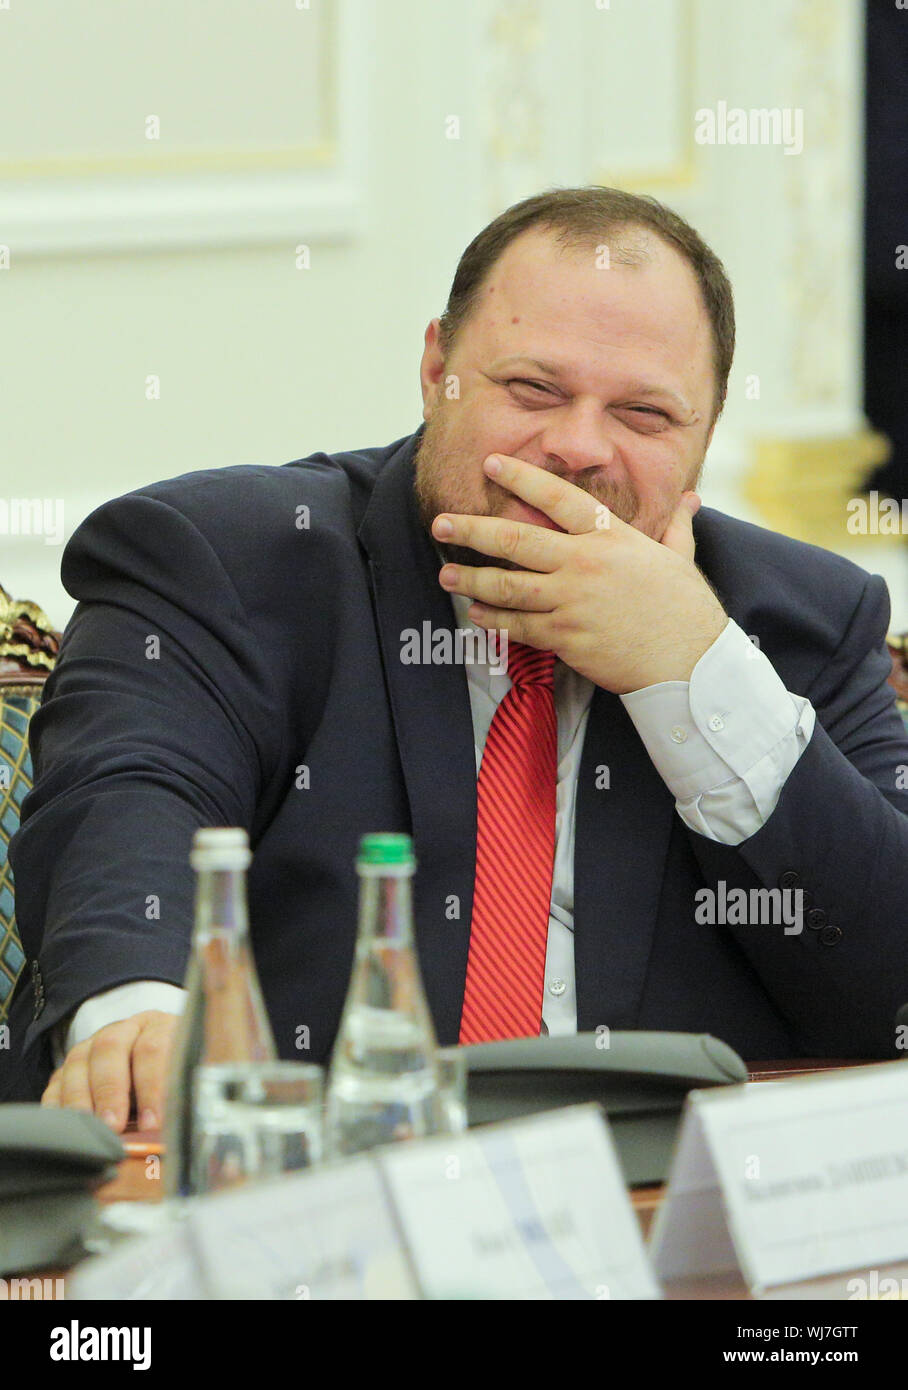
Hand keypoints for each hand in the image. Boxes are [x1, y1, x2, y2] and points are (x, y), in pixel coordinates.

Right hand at [41, 1010, 179, 1133]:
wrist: (154, 1064)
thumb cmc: (174, 1076)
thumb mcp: (185, 1079)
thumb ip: (181, 1098)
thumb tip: (174, 1131)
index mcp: (158, 1027)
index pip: (153, 1047)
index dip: (151, 1085)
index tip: (152, 1122)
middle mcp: (123, 1030)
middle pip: (110, 1048)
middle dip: (111, 1090)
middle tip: (114, 1125)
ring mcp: (92, 1046)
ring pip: (78, 1063)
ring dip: (82, 1100)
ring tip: (89, 1131)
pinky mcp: (68, 1069)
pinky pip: (55, 1084)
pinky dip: (58, 1106)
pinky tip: (67, 1128)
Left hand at [432, 453, 727, 693]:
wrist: (688, 662)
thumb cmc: (685, 609)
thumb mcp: (680, 557)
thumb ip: (675, 526)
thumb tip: (691, 500)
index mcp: (610, 537)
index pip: (557, 497)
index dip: (521, 477)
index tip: (490, 464)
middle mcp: (585, 563)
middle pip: (516, 539)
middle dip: (473, 529)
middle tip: (440, 522)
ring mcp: (572, 601)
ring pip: (509, 585)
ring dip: (472, 579)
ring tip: (446, 574)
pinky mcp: (566, 637)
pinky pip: (519, 625)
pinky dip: (494, 619)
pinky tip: (476, 612)